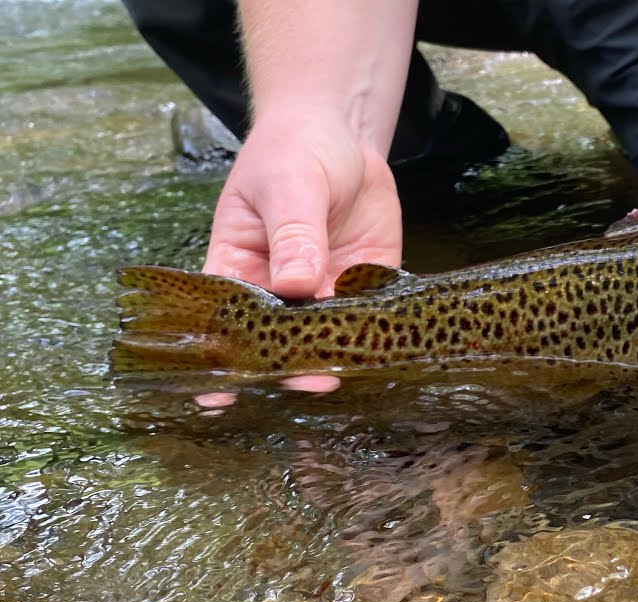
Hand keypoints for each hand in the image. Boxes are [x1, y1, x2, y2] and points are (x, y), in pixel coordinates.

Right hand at [194, 113, 400, 408]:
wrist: (342, 133)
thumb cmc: (295, 154)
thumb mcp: (289, 187)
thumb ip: (295, 234)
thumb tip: (296, 283)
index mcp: (239, 266)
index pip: (225, 318)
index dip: (221, 357)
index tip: (216, 396)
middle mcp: (280, 288)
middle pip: (281, 338)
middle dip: (293, 362)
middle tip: (310, 379)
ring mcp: (325, 288)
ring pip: (329, 333)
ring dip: (339, 353)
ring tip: (349, 369)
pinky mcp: (367, 282)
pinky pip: (371, 314)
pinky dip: (378, 331)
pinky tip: (386, 346)